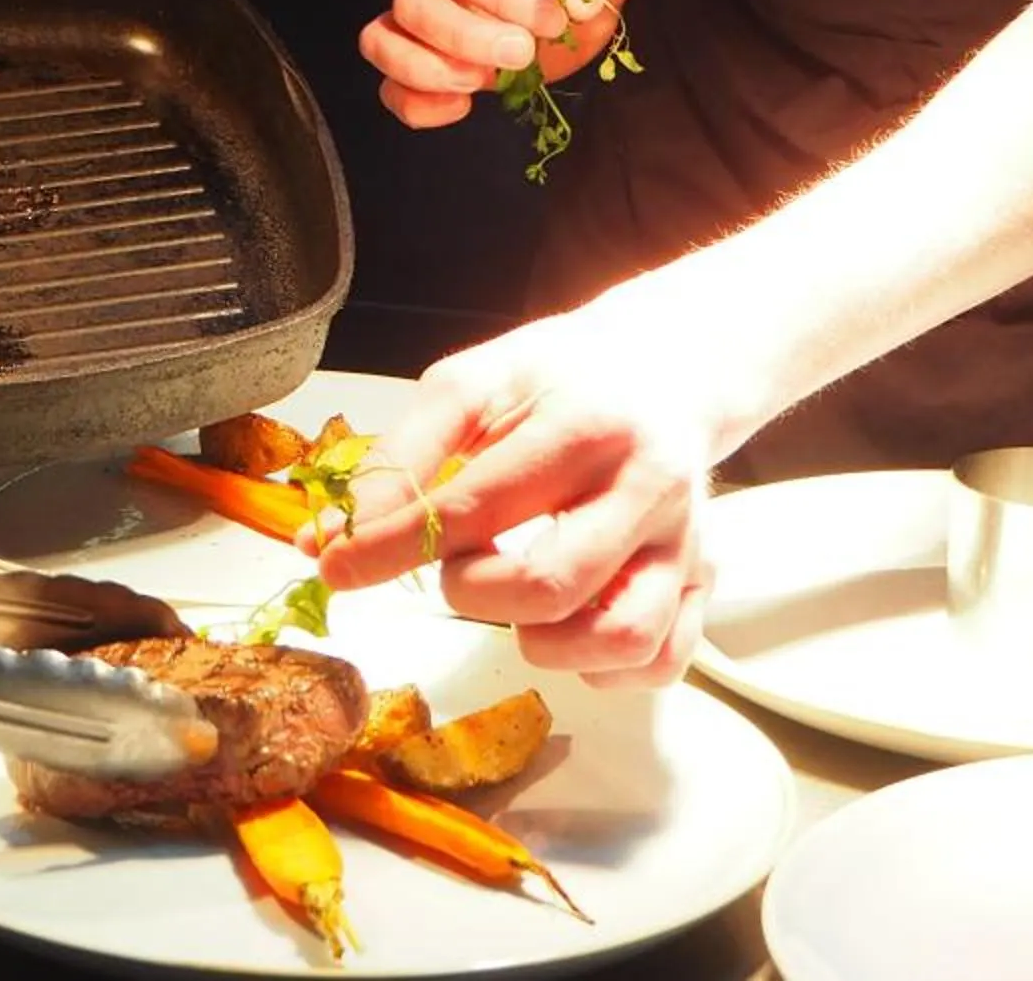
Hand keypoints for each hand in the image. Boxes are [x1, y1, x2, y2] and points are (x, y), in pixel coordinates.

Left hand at [309, 290, 722, 687]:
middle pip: (551, 584)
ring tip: (514, 600)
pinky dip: (600, 667)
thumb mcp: (472, 384)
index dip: (391, 547)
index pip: (475, 508)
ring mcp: (686, 543)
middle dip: (473, 593)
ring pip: (622, 639)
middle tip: (460, 564)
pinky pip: (660, 662)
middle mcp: (647, 488)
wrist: (668, 365)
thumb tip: (328, 540)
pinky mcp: (704, 582)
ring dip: (545, 643)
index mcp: (586, 427)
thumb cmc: (560, 376)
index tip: (337, 567)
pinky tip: (567, 626)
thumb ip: (401, 458)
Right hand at [360, 0, 646, 129]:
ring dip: (425, 71)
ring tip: (480, 82)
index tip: (555, 19)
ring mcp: (425, 11)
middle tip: (523, 54)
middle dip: (465, 37)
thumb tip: (575, 2)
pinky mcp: (433, 57)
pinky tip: (464, 106)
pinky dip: (417, 105)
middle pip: (411, 1)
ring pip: (382, 40)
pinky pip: (392, 86)